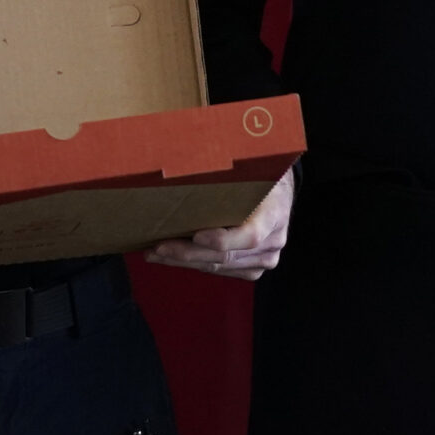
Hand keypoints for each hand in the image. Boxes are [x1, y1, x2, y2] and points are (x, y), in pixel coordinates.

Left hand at [143, 169, 293, 280]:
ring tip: (155, 253)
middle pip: (226, 255)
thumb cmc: (258, 177)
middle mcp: (273, 241)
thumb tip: (188, 163)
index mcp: (274, 214)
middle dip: (187, 253)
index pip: (250, 235)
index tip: (195, 235)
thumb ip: (229, 176)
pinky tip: (173, 257)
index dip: (222, 240)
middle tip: (156, 247)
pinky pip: (220, 271)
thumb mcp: (250, 170)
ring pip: (218, 266)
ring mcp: (265, 259)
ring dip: (183, 261)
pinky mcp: (253, 269)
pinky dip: (195, 264)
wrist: (279, 193)